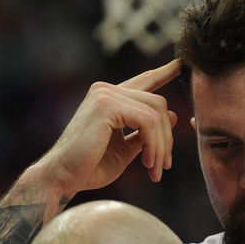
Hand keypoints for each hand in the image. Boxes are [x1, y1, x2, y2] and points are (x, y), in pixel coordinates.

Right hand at [40, 60, 179, 195]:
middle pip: (158, 104)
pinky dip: (153, 145)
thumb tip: (173, 116)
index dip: (164, 73)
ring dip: (161, 146)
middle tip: (165, 166)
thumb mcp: (125, 149)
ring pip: (156, 114)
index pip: (144, 81)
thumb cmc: (89, 167)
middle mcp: (106, 90)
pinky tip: (147, 164)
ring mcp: (105, 95)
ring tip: (155, 170)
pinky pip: (147, 122)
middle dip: (166, 138)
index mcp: (110, 98)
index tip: (182, 65)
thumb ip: (145, 132)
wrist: (62, 178)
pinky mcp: (106, 105)